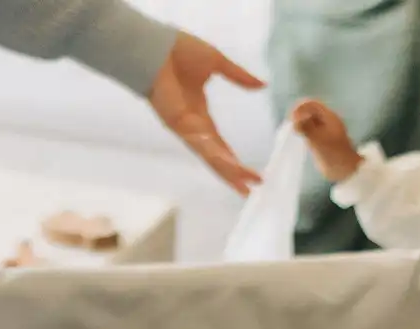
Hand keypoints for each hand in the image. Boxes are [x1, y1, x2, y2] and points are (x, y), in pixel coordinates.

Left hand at [149, 34, 264, 194]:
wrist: (156, 45)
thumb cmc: (179, 51)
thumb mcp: (217, 64)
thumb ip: (240, 77)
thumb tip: (263, 86)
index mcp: (199, 115)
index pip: (220, 145)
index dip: (234, 160)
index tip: (249, 175)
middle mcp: (192, 127)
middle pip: (216, 158)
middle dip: (234, 174)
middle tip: (251, 191)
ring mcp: (184, 127)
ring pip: (210, 156)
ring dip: (229, 171)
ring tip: (246, 186)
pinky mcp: (177, 123)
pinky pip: (200, 143)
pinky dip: (216, 154)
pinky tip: (231, 165)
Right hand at [290, 98, 361, 182]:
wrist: (344, 170)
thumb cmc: (333, 154)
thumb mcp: (319, 141)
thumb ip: (307, 129)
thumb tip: (294, 120)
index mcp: (329, 117)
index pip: (311, 104)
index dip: (300, 108)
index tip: (292, 119)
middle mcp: (326, 120)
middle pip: (309, 110)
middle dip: (298, 115)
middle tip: (291, 127)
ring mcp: (323, 129)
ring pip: (307, 119)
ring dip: (299, 123)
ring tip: (294, 132)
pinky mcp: (319, 138)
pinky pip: (308, 128)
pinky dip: (301, 130)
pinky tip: (298, 138)